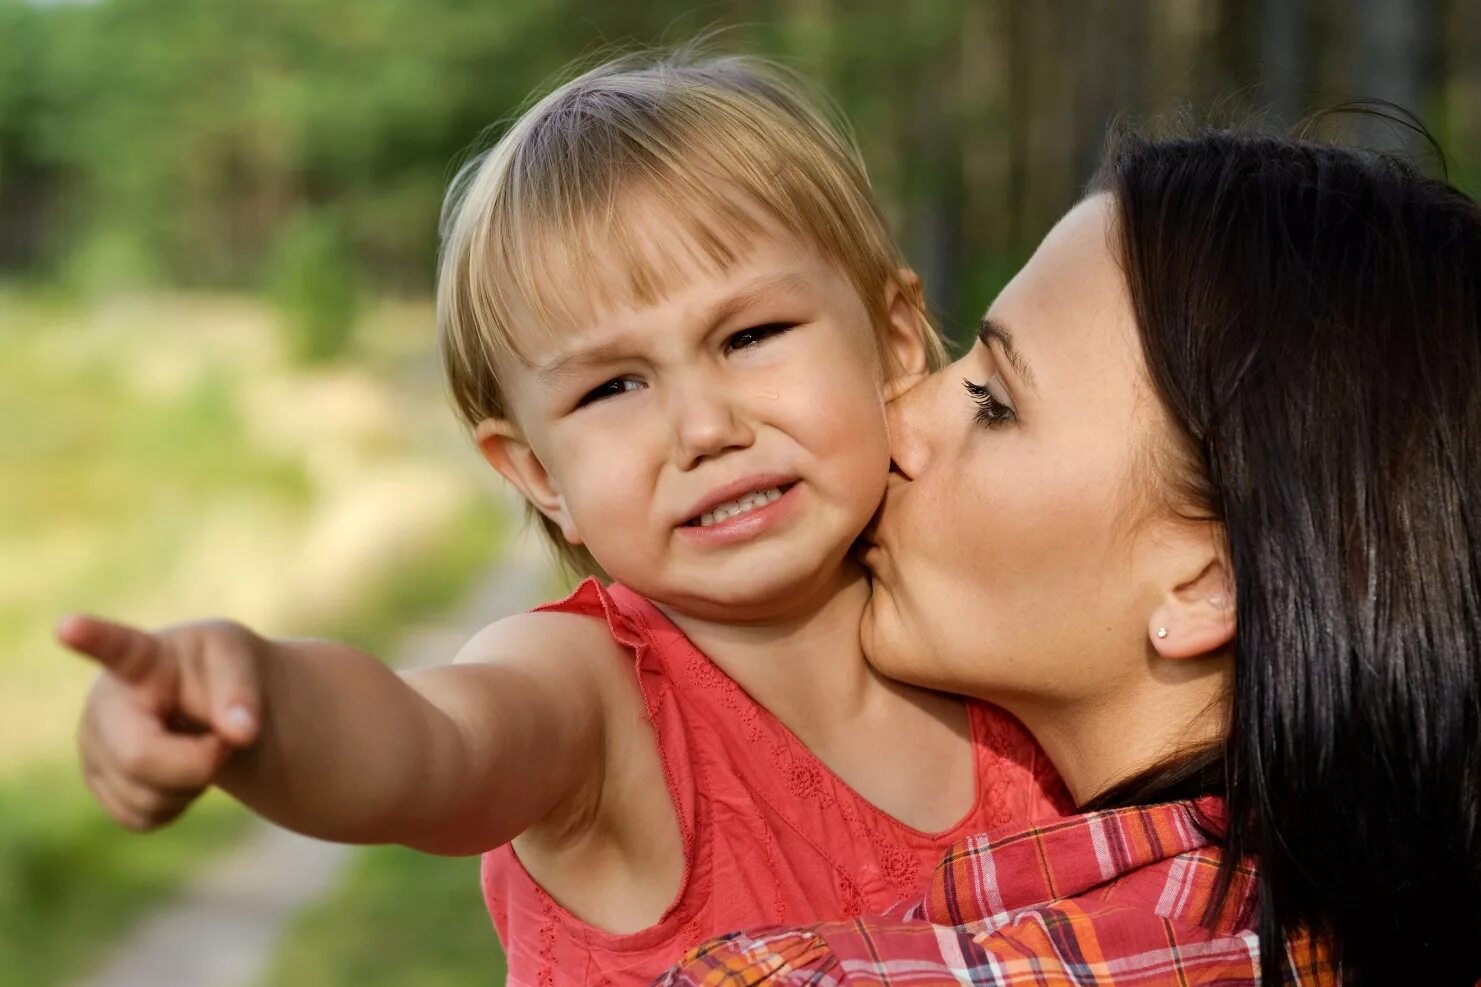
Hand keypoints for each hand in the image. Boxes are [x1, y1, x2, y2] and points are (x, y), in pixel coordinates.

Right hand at [58, 615, 264, 830]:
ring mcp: (92, 748)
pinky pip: (144, 818)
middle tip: (226, 741)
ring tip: (198, 745)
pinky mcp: (100, 784)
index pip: (114, 647)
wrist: (209, 704)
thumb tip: (241, 733)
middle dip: (197, 763)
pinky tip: (181, 772)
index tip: (67, 627)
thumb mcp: (240, 663)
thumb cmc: (219, 673)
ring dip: (192, 784)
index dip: (90, 637)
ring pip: (144, 798)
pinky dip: (178, 804)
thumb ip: (243, 693)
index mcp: (140, 657)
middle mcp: (102, 704)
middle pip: (139, 758)